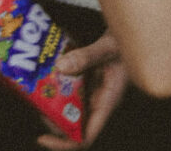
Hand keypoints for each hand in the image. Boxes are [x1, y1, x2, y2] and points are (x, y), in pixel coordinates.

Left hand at [37, 31, 128, 149]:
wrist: (132, 30)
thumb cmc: (129, 40)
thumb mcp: (108, 47)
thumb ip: (87, 56)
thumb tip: (60, 67)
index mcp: (108, 103)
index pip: (86, 137)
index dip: (64, 143)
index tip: (42, 138)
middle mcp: (100, 102)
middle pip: (73, 126)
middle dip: (53, 119)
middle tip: (38, 102)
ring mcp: (94, 92)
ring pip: (71, 108)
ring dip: (54, 102)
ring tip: (41, 88)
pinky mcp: (90, 80)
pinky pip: (72, 90)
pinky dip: (60, 86)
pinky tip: (51, 73)